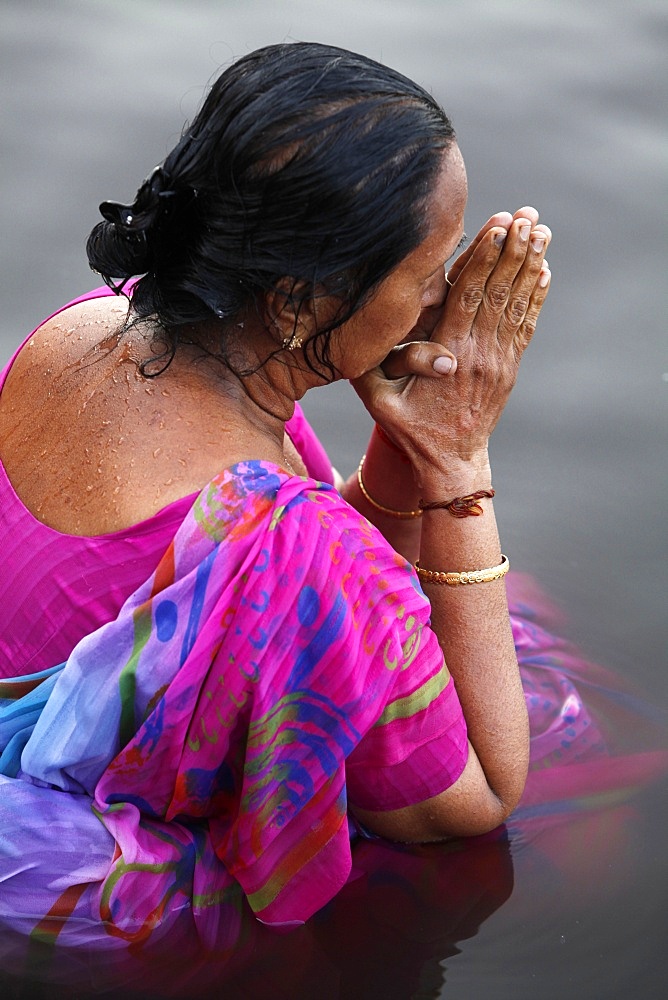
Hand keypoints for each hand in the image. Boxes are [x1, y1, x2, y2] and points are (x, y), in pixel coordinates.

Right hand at [352, 209, 550, 486]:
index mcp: (449, 355)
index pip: (468, 298)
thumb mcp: (380, 401)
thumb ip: (378, 366)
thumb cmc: (409, 428)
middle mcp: (480, 354)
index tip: (497, 227)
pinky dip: (535, 296)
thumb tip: (390, 333)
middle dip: (513, 250)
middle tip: (526, 214)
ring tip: (540, 230)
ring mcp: (499, 361)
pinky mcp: (509, 368)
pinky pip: (524, 325)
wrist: (452, 462)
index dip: (483, 260)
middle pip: (498, 292)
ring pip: (516, 304)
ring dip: (529, 265)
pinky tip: (543, 271)